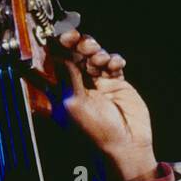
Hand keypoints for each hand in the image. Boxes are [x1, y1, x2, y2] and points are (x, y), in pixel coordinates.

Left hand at [52, 27, 158, 180]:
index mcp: (62, 92)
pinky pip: (113, 63)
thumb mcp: (73, 102)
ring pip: (94, 55)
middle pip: (74, 55)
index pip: (55, 63)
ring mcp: (98, 84)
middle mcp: (78, 86)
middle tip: (78, 40)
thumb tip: (59, 53)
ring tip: (99, 59)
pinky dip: (114, 60)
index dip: (55, 47)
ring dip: (96, 51)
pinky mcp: (116, 84)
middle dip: (76, 44)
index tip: (56, 34)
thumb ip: (67, 75)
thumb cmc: (96, 133)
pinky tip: (115, 65)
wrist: (126, 146)